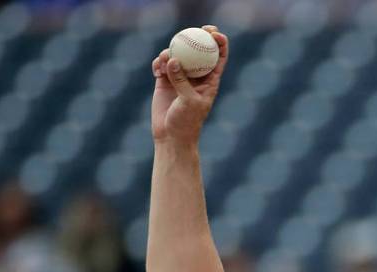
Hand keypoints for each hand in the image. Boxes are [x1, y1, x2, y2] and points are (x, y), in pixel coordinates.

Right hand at [150, 25, 227, 144]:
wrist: (171, 136)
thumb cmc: (187, 122)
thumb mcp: (189, 102)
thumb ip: (182, 81)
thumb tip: (173, 59)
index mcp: (210, 80)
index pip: (219, 57)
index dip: (220, 42)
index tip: (214, 33)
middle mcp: (196, 76)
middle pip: (199, 50)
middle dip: (197, 36)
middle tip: (192, 29)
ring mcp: (180, 77)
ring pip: (177, 55)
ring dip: (171, 52)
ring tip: (165, 59)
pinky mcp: (164, 81)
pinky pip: (161, 65)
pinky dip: (158, 63)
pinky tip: (156, 70)